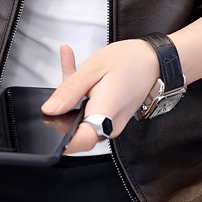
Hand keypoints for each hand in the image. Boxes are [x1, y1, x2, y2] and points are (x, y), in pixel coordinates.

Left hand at [41, 41, 159, 152]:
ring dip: (70, 93)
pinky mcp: (108, 117)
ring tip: (70, 63)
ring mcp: (108, 123)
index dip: (59, 138)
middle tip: (63, 80)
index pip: (79, 141)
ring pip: (77, 115)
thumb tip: (50, 109)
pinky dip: (78, 92)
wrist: (155, 60)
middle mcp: (108, 125)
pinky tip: (73, 66)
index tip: (47, 124)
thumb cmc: (131, 61)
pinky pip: (87, 109)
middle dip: (60, 106)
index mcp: (105, 114)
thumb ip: (70, 89)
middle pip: (73, 129)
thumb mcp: (95, 68)